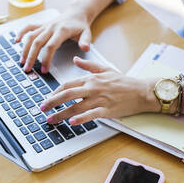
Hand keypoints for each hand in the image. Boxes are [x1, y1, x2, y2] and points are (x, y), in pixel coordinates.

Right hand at [15, 9, 91, 73]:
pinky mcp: (41, 25)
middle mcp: (51, 27)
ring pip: (31, 37)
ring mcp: (45, 26)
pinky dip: (22, 33)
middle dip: (31, 57)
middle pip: (37, 42)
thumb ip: (86, 41)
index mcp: (61, 31)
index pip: (51, 46)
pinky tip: (16, 41)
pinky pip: (29, 27)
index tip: (44, 70)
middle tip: (28, 70)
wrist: (76, 13)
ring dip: (25, 49)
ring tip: (22, 62)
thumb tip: (85, 48)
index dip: (46, 59)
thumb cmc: (80, 25)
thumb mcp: (87, 33)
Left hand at [40, 57, 160, 124]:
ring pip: (75, 107)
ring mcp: (99, 99)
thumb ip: (89, 66)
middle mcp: (92, 88)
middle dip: (52, 102)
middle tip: (42, 108)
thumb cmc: (124, 82)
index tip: (48, 98)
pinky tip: (72, 123)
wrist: (141, 91)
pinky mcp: (107, 110)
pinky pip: (91, 115)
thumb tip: (76, 59)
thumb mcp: (105, 69)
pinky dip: (81, 119)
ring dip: (61, 114)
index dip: (55, 92)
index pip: (68, 84)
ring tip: (50, 120)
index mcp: (91, 79)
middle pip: (67, 95)